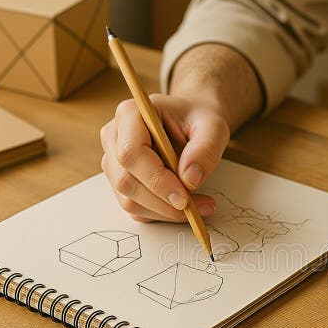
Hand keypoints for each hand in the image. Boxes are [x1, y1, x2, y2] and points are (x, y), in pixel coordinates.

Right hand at [100, 93, 229, 222]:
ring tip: (199, 207)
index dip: (156, 180)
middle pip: (125, 181)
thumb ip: (205, 149)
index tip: (184, 198)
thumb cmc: (199, 118)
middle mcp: (114, 137)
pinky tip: (186, 208)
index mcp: (130, 113)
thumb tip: (190, 180)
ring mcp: (114, 161)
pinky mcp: (122, 180)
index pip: (131, 153)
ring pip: (128, 200)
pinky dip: (161, 213)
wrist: (193, 119)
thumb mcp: (213, 126)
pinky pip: (135, 207)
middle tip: (198, 208)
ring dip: (164, 212)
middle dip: (162, 202)